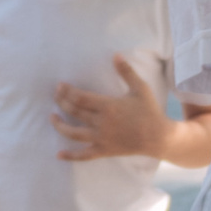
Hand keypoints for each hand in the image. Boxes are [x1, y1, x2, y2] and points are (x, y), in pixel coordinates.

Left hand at [55, 56, 170, 161]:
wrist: (158, 137)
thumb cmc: (149, 111)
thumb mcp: (140, 88)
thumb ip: (126, 71)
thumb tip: (116, 55)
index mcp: (108, 106)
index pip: (80, 98)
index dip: (67, 91)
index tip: (60, 86)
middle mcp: (101, 123)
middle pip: (74, 112)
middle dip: (62, 102)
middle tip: (55, 95)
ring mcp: (101, 138)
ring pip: (73, 133)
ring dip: (60, 126)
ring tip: (52, 118)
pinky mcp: (103, 150)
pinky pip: (83, 155)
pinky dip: (70, 155)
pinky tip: (58, 154)